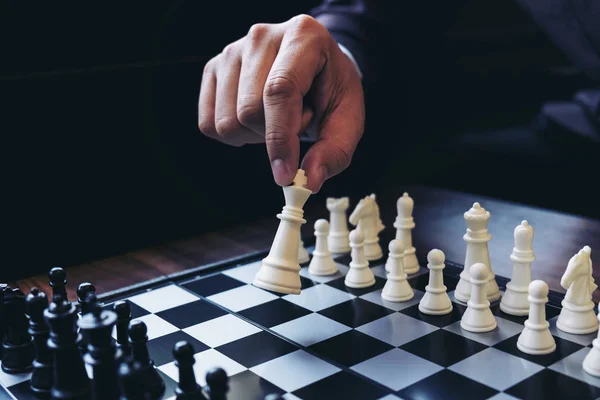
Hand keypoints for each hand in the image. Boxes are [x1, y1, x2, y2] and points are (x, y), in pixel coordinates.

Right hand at [198, 14, 364, 192]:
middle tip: (297, 122)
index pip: (279, 91)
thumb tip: (309, 180)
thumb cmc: (331, 90)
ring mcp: (232, 51)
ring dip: (256, 135)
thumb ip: (335, 151)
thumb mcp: (348, 119)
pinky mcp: (213, 69)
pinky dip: (235, 135)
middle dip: (274, 136)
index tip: (286, 175)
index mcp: (303, 36)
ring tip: (279, 116)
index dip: (280, 138)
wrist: (315, 68)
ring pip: (227, 121)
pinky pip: (209, 124)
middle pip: (249, 111)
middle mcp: (261, 36)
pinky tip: (258, 119)